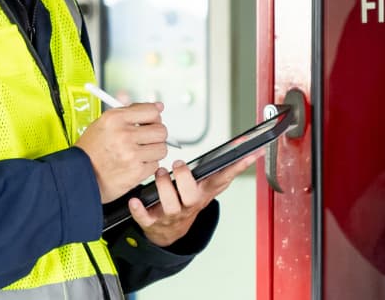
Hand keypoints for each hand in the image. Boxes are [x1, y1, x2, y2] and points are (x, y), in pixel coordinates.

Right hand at [75, 103, 168, 202]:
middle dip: (156, 135)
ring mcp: (131, 154)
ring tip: (140, 152)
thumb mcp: (104, 123)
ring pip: (161, 148)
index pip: (152, 111)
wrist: (78, 177)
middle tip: (147, 138)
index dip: (154, 117)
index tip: (152, 121)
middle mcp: (124, 135)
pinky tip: (135, 164)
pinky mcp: (136, 172)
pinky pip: (155, 165)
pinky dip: (148, 165)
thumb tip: (158, 106)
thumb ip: (130, 112)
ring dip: (153, 151)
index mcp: (115, 119)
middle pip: (161, 130)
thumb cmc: (90, 151)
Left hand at [127, 150, 262, 246]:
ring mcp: (171, 215)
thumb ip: (223, 172)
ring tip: (160, 173)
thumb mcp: (205, 188)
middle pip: (191, 197)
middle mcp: (189, 206)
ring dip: (163, 187)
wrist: (168, 233)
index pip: (224, 180)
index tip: (249, 154)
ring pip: (170, 205)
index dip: (236, 168)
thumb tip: (247, 151)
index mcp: (203, 194)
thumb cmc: (186, 202)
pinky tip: (135, 200)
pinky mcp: (153, 222)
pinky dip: (139, 209)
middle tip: (178, 165)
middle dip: (185, 179)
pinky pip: (145, 218)